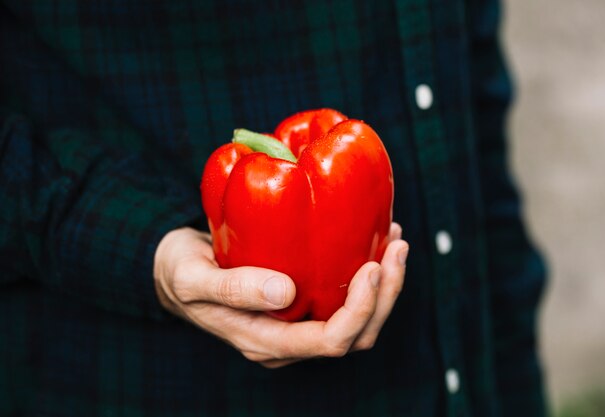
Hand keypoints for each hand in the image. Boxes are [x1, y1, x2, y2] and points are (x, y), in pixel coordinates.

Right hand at [153, 224, 407, 367]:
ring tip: (395, 241)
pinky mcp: (301, 303)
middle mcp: (288, 341)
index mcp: (265, 342)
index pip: (330, 341)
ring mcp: (297, 324)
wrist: (174, 270)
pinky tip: (374, 240)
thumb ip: (234, 289)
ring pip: (358, 321)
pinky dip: (368, 275)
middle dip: (385, 295)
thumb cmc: (180, 272)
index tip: (373, 265)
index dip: (360, 309)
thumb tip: (285, 293)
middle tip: (396, 247)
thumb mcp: (194, 278)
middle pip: (355, 335)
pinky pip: (345, 299)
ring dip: (385, 285)